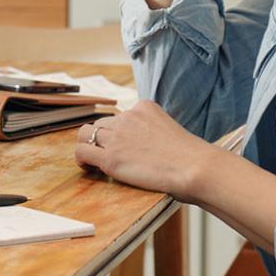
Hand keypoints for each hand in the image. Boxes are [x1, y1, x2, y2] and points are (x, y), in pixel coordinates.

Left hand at [74, 100, 212, 200]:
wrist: (193, 167)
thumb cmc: (190, 157)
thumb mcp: (169, 130)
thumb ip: (153, 131)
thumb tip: (146, 147)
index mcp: (143, 107)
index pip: (120, 116)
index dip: (119, 133)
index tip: (126, 147)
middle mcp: (127, 117)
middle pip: (101, 124)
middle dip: (103, 139)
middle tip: (110, 155)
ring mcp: (117, 137)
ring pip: (86, 134)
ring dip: (89, 146)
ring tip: (95, 161)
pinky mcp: (111, 158)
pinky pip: (81, 152)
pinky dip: (82, 159)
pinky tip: (89, 168)